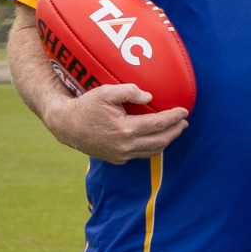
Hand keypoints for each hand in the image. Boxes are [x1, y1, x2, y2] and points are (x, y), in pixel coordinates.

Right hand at [42, 84, 187, 163]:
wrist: (66, 125)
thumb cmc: (86, 106)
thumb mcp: (106, 92)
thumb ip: (129, 91)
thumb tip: (150, 97)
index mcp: (125, 130)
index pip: (158, 124)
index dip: (174, 117)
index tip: (184, 111)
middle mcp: (125, 146)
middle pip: (160, 140)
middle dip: (175, 131)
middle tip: (184, 122)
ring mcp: (120, 155)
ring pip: (152, 151)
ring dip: (166, 140)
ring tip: (175, 130)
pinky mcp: (116, 159)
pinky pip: (140, 155)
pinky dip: (152, 147)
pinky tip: (156, 139)